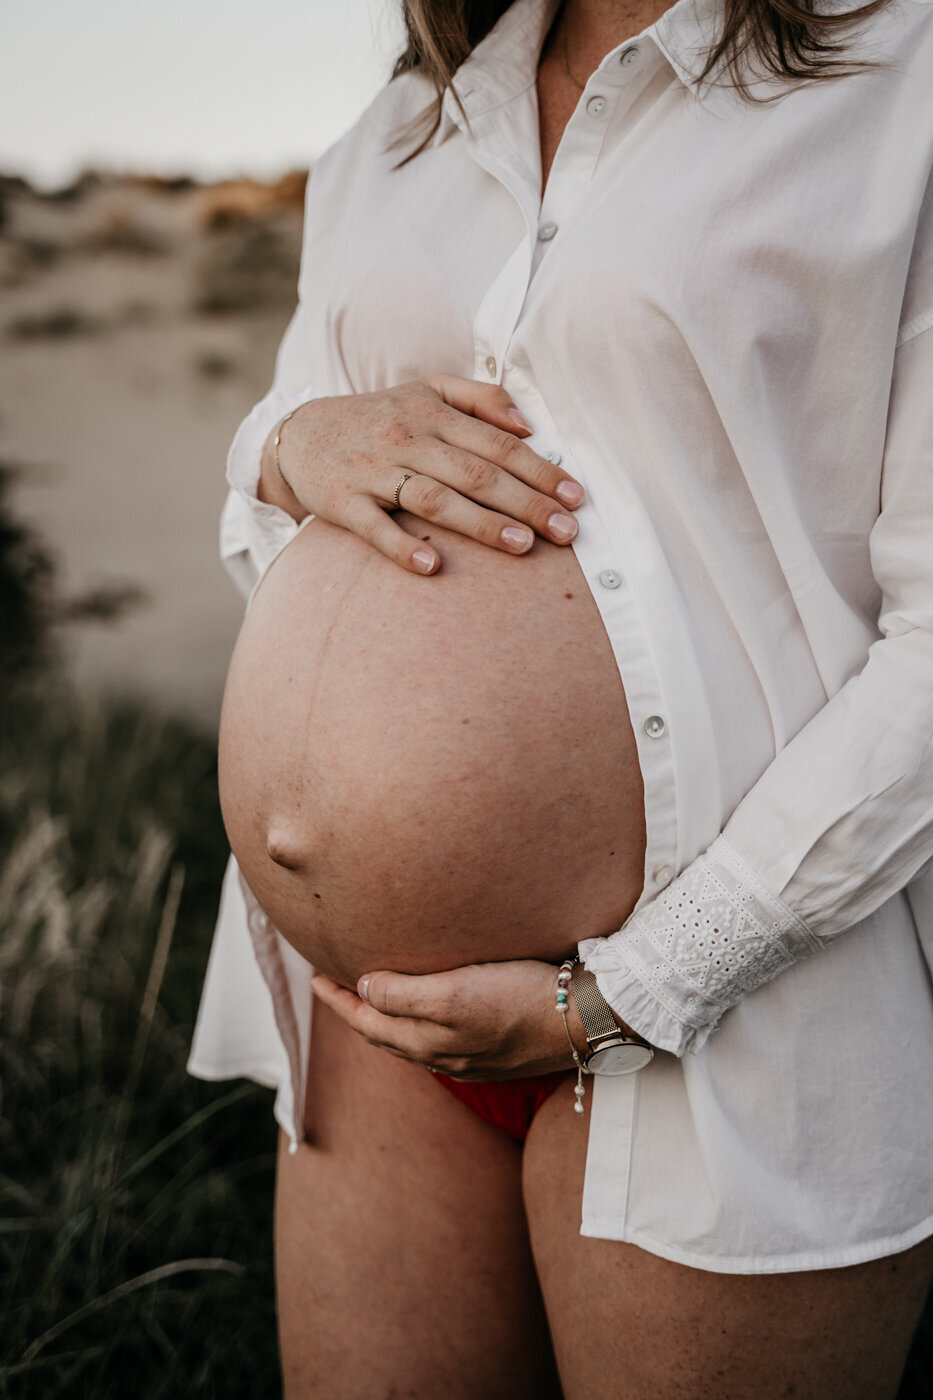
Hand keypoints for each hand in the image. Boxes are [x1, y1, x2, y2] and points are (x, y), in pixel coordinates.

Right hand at [259, 375, 584, 575]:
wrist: (297, 435)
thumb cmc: (378, 418)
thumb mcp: (427, 391)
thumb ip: (480, 398)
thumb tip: (530, 424)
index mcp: (433, 413)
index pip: (498, 444)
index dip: (540, 470)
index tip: (575, 497)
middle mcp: (407, 439)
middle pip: (476, 472)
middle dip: (526, 502)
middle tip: (566, 531)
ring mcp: (373, 471)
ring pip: (435, 498)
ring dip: (480, 523)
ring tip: (522, 546)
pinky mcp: (341, 502)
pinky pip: (375, 527)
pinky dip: (402, 547)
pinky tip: (432, 568)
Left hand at [310, 959, 586, 1079]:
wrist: (583, 1021)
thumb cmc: (520, 998)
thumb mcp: (455, 991)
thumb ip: (404, 995)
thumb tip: (363, 989)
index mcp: (427, 1042)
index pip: (366, 1023)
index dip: (338, 1001)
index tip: (316, 976)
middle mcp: (444, 1058)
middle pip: (384, 1037)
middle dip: (355, 1012)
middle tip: (334, 984)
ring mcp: (471, 1060)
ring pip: (411, 1043)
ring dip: (385, 1022)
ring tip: (372, 997)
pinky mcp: (495, 1053)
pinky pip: (439, 1044)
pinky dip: (417, 1027)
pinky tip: (427, 1015)